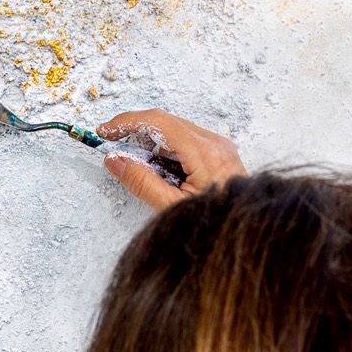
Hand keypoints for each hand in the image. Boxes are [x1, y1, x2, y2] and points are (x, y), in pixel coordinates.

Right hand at [98, 107, 246, 212]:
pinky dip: (167, 150)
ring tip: (139, 165)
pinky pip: (187, 141)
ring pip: (176, 130)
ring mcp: (219, 147)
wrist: (244, 229)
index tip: (107, 131)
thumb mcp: (172, 207)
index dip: (128, 122)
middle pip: (166, 122)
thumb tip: (116, 160)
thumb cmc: (215, 222)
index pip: (158, 122)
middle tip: (113, 144)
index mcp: (204, 153)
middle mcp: (214, 144)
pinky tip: (161, 170)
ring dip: (152, 142)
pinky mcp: (220, 153)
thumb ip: (142, 182)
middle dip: (136, 130)